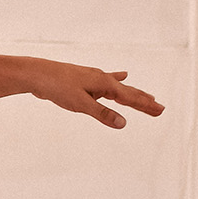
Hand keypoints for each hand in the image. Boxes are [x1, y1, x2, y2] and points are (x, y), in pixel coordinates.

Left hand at [31, 63, 162, 128]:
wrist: (36, 74)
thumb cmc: (57, 86)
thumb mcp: (81, 103)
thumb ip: (102, 114)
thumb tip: (123, 124)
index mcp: (104, 84)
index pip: (130, 98)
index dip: (145, 105)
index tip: (161, 111)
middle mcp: (102, 79)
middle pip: (127, 92)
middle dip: (143, 101)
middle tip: (160, 108)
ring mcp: (93, 79)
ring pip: (118, 88)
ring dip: (132, 93)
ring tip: (147, 96)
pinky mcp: (83, 81)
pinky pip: (106, 83)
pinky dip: (116, 81)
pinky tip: (122, 75)